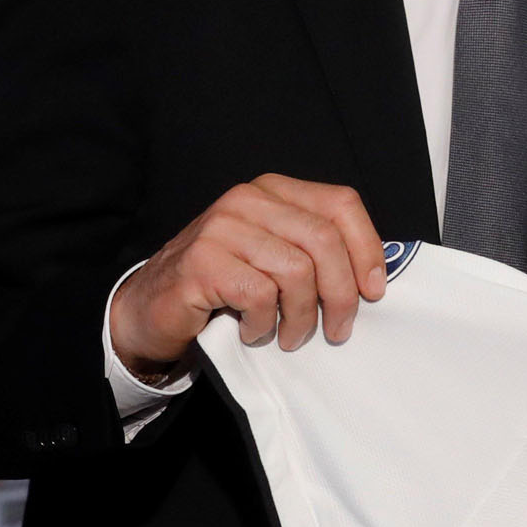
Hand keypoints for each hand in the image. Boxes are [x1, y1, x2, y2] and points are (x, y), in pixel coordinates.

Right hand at [111, 176, 385, 370]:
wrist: (152, 310)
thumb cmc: (224, 288)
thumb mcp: (276, 259)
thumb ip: (316, 253)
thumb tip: (375, 276)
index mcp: (272, 190)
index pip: (341, 203)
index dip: (368, 248)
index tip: (374, 291)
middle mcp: (247, 199)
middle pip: (324, 240)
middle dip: (341, 293)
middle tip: (338, 330)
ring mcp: (222, 227)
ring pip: (297, 271)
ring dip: (302, 317)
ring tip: (291, 336)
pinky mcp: (202, 261)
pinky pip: (260, 295)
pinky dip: (265, 324)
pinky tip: (253, 332)